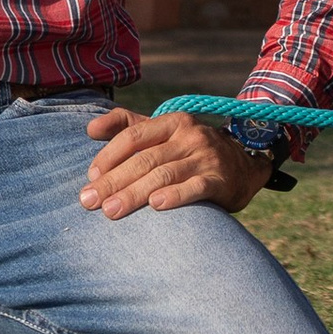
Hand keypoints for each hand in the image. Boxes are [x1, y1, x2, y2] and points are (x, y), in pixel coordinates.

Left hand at [80, 107, 271, 219]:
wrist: (243, 166)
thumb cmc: (190, 151)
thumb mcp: (164, 133)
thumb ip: (127, 126)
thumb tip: (90, 129)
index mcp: (171, 122)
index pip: (133, 135)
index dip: (109, 156)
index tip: (90, 178)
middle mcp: (189, 136)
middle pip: (144, 159)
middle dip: (114, 181)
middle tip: (89, 201)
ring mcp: (205, 157)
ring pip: (164, 174)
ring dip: (134, 194)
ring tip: (110, 211)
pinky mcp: (220, 180)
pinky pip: (195, 187)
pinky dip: (175, 196)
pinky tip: (156, 206)